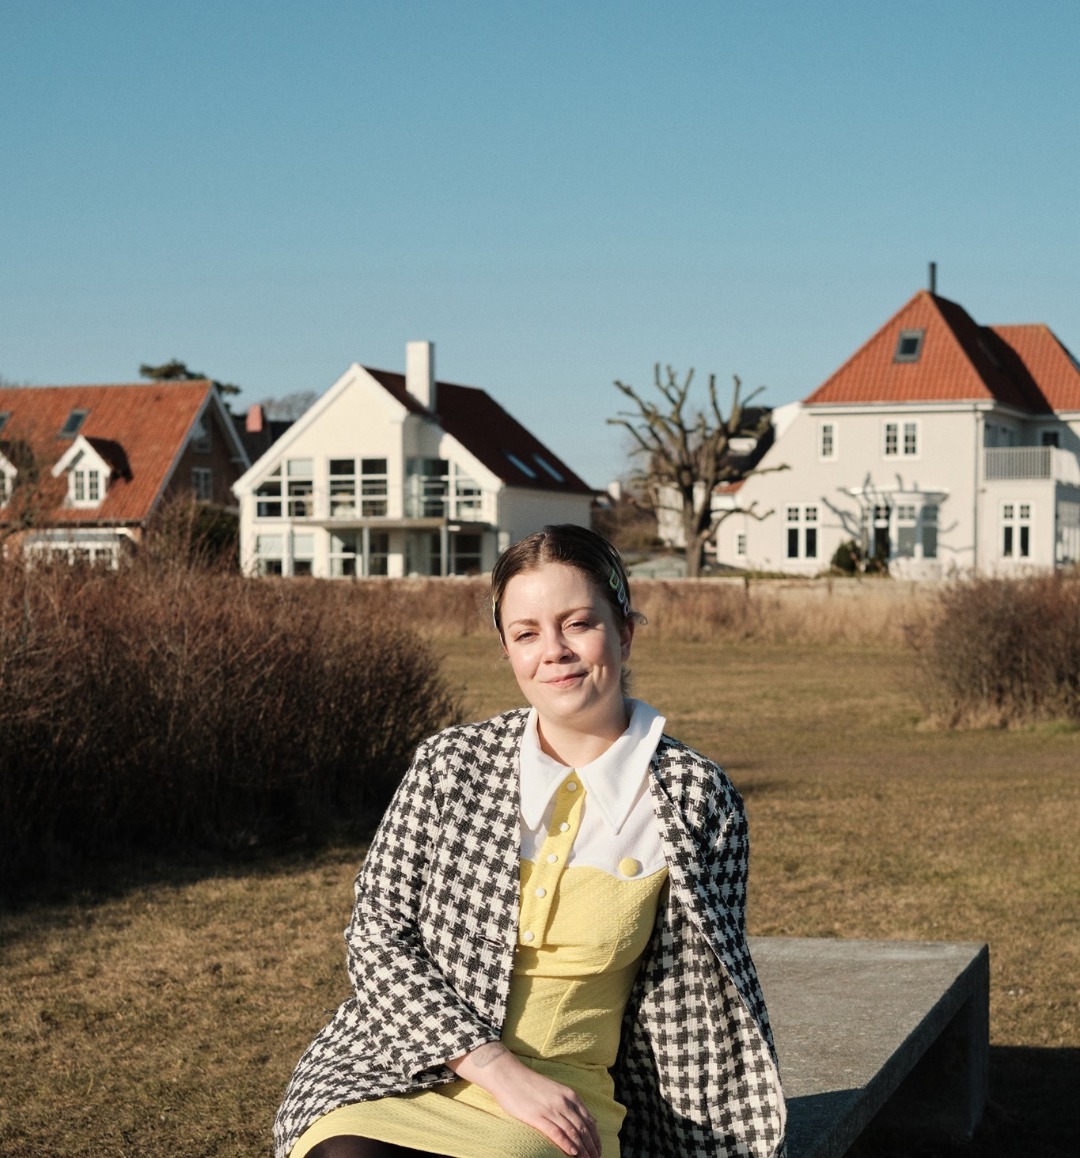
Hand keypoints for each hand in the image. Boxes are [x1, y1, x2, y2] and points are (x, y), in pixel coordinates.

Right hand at [448, 1041, 600, 1157]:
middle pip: (583, 1128)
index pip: (589, 1120)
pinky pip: (556, 1133)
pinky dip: (567, 1144)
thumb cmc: (531, 1084)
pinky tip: (573, 1153)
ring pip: (573, 1132)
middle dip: (592, 1146)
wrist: (509, 1075)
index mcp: (570, 1095)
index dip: (596, 1137)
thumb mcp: (556, 1090)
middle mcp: (564, 1102)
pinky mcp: (538, 1116)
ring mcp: (551, 1109)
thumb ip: (570, 1103)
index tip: (598, 1149)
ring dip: (583, 1149)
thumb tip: (585, 1118)